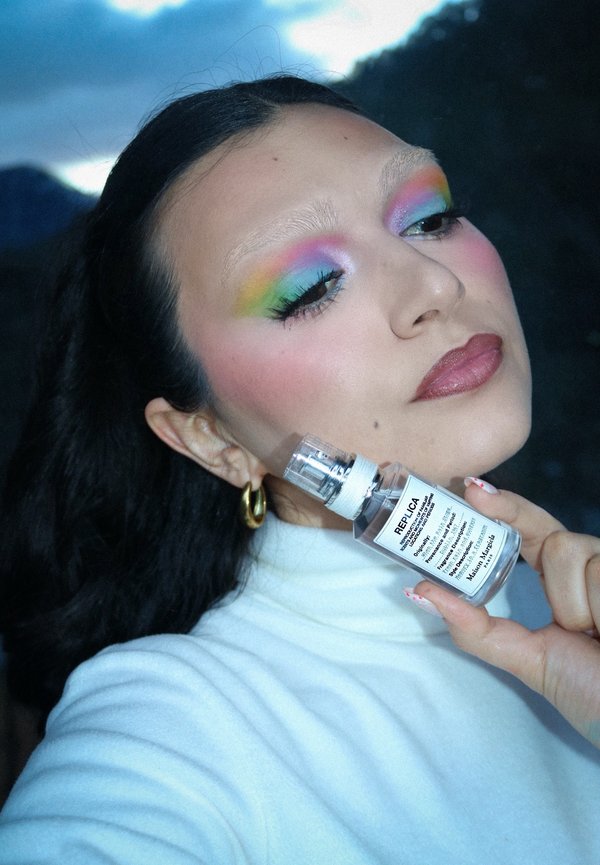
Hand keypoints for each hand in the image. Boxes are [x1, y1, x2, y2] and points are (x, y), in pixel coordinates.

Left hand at [415, 482, 599, 747]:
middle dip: (538, 556)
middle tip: (532, 575)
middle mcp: (589, 565)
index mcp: (561, 579)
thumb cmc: (591, 694)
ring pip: (571, 552)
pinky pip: (598, 571)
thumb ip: (475, 629)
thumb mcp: (527, 660)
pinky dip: (598, 610)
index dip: (503, 507)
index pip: (530, 529)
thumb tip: (418, 592)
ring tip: (598, 640)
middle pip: (552, 536)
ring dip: (578, 610)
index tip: (471, 490)